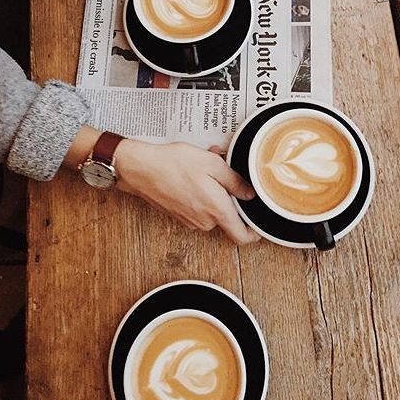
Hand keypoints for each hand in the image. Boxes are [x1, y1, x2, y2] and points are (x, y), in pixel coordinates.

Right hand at [114, 139, 260, 245]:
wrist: (141, 168)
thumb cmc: (173, 163)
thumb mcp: (213, 164)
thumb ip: (236, 182)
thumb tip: (249, 193)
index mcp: (217, 210)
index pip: (242, 236)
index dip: (254, 233)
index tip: (259, 224)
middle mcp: (204, 221)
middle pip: (227, 215)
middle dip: (228, 194)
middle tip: (224, 172)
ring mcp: (190, 220)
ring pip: (211, 209)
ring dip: (213, 191)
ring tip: (204, 167)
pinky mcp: (179, 216)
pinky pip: (198, 207)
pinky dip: (200, 193)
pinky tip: (192, 174)